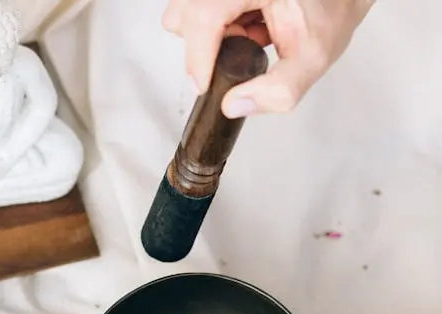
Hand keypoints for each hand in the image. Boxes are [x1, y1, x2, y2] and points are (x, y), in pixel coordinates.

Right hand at [162, 0, 374, 116]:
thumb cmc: (330, 12)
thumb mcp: (313, 57)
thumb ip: (281, 90)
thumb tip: (233, 106)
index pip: (204, 15)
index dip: (198, 56)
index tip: (205, 86)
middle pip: (184, 14)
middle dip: (204, 43)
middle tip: (243, 48)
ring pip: (183, 12)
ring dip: (210, 34)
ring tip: (247, 34)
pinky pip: (194, 9)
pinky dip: (216, 25)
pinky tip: (245, 25)